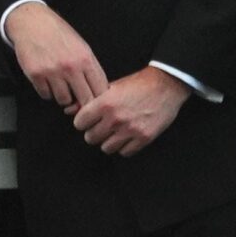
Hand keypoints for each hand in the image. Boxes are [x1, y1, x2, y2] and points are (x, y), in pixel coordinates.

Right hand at [4, 2, 109, 109]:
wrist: (32, 22)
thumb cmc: (58, 34)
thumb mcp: (82, 46)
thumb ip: (91, 68)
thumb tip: (99, 91)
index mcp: (86, 59)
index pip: (100, 90)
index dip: (99, 100)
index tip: (94, 101)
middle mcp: (71, 67)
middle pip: (85, 100)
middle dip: (82, 103)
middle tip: (78, 99)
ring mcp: (53, 72)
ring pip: (64, 100)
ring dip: (63, 96)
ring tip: (60, 84)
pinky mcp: (36, 75)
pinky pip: (46, 95)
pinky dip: (47, 91)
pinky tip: (47, 80)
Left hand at [72, 66, 190, 156]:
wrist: (166, 85)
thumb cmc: (138, 84)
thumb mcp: (112, 87)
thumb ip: (90, 100)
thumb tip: (69, 110)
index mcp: (105, 103)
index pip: (79, 123)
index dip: (83, 122)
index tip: (89, 120)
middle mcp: (115, 118)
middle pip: (90, 138)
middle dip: (94, 132)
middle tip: (102, 126)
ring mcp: (130, 130)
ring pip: (106, 148)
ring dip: (108, 141)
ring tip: (115, 132)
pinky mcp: (143, 138)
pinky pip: (124, 152)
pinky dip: (124, 146)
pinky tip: (127, 136)